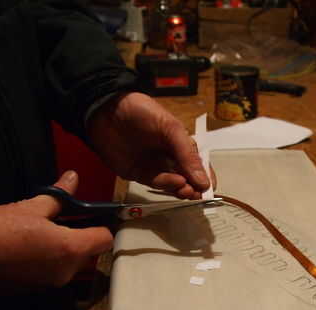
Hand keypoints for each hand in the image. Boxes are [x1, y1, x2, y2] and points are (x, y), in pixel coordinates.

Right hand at [0, 171, 112, 292]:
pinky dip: (48, 260)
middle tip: (62, 221)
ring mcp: (51, 283)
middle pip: (88, 253)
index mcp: (72, 249)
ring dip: (63, 249)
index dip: (101, 226)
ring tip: (42, 233)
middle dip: (80, 237)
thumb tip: (73, 178)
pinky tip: (30, 247)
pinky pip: (52, 272)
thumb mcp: (31, 207)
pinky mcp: (34, 289)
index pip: (104, 239)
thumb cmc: (1, 229)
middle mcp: (67, 271)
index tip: (91, 216)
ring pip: (69, 264)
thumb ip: (58, 196)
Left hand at [87, 92, 215, 199]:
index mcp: (180, 144)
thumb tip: (203, 181)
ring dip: (182, 189)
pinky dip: (167, 185)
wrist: (105, 110)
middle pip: (187, 177)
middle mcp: (169, 157)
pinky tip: (176, 183)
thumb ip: (187, 155)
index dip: (206, 176)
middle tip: (198, 193)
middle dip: (194, 187)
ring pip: (173, 184)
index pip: (198, 164)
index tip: (210, 188)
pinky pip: (156, 183)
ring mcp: (154, 166)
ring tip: (188, 191)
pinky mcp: (139, 174)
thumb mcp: (171, 128)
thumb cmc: (141, 112)